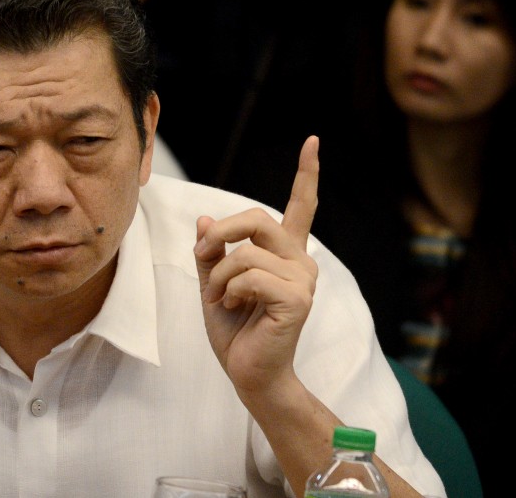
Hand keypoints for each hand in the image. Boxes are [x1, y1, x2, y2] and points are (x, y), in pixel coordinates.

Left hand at [194, 136, 319, 394]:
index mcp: (285, 254)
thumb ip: (213, 252)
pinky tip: (232, 307)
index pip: (301, 207)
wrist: (248, 373)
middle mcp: (300, 261)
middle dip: (221, 234)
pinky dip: (228, 289)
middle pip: (256, 218)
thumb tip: (205, 219)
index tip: (314, 142)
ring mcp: (302, 279)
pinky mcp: (296, 298)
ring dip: (219, 274)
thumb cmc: (235, 331)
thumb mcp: (214, 283)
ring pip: (245, 252)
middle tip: (202, 255)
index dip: (307, 174)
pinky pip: (249, 275)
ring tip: (220, 297)